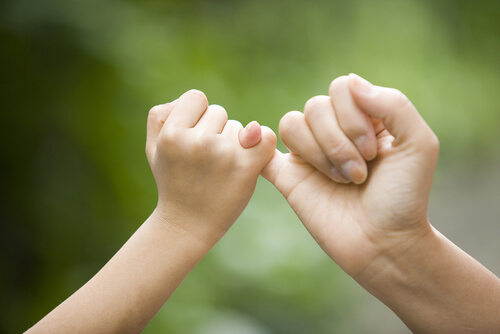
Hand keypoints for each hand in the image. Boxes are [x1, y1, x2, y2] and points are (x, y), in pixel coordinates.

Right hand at [147, 89, 275, 244]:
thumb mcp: (153, 146)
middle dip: (214, 131)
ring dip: (234, 143)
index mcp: (172, 135)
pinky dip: (262, 144)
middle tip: (204, 159)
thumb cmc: (172, 180)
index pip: (196, 97)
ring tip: (218, 169)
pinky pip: (265, 137)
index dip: (196, 116)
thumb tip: (201, 102)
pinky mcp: (246, 168)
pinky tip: (251, 158)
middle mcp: (198, 142)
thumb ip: (162, 114)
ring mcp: (223, 155)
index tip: (192, 137)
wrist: (187, 224)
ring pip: (240, 127)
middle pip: (219, 112)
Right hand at [262, 74, 438, 277]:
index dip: (353, 117)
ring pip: (292, 123)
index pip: (342, 88)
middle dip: (339, 142)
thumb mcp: (419, 144)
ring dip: (319, 153)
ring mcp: (309, 153)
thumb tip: (350, 82)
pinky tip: (287, 159)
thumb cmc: (405, 197)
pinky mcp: (288, 176)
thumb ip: (392, 104)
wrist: (384, 243)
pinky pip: (263, 148)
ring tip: (341, 180)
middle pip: (315, 106)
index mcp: (363, 117)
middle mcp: (334, 130)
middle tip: (360, 173)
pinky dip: (260, 144)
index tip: (373, 153)